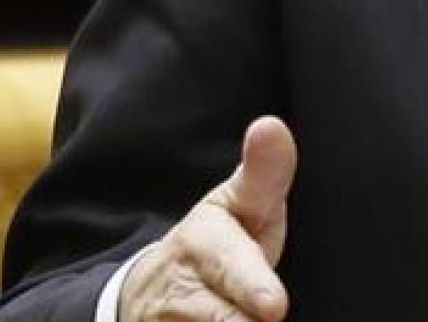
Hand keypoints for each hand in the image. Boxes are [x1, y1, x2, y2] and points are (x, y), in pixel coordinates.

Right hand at [120, 116, 296, 320]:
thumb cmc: (218, 242)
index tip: (274, 307)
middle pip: (220, 318)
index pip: (229, 266)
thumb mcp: (238, 204)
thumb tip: (271, 125)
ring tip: (255, 318)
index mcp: (202, 243)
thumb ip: (263, 173)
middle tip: (270, 314)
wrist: (153, 293)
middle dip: (238, 321)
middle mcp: (182, 292)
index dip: (251, 287)